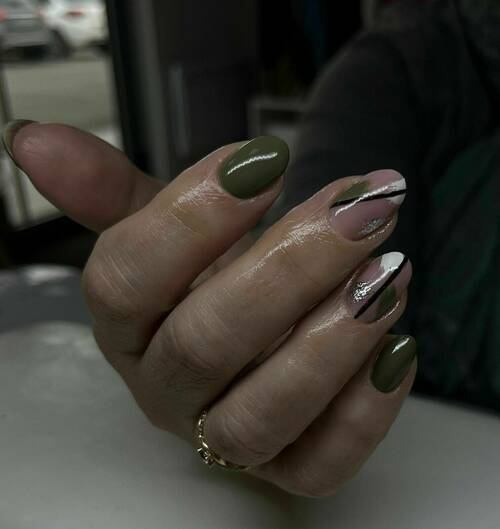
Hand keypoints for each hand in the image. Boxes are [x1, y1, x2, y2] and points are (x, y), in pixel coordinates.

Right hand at [6, 121, 415, 496]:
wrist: (249, 334)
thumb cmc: (203, 274)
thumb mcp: (158, 226)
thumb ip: (106, 191)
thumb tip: (30, 138)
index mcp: (126, 327)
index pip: (128, 278)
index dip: (192, 215)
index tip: (266, 159)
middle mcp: (166, 389)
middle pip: (206, 341)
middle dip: (292, 266)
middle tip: (361, 207)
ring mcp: (225, 438)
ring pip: (263, 412)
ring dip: (333, 340)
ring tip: (389, 271)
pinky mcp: (288, 468)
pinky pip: (322, 461)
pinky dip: (366, 407)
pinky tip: (399, 344)